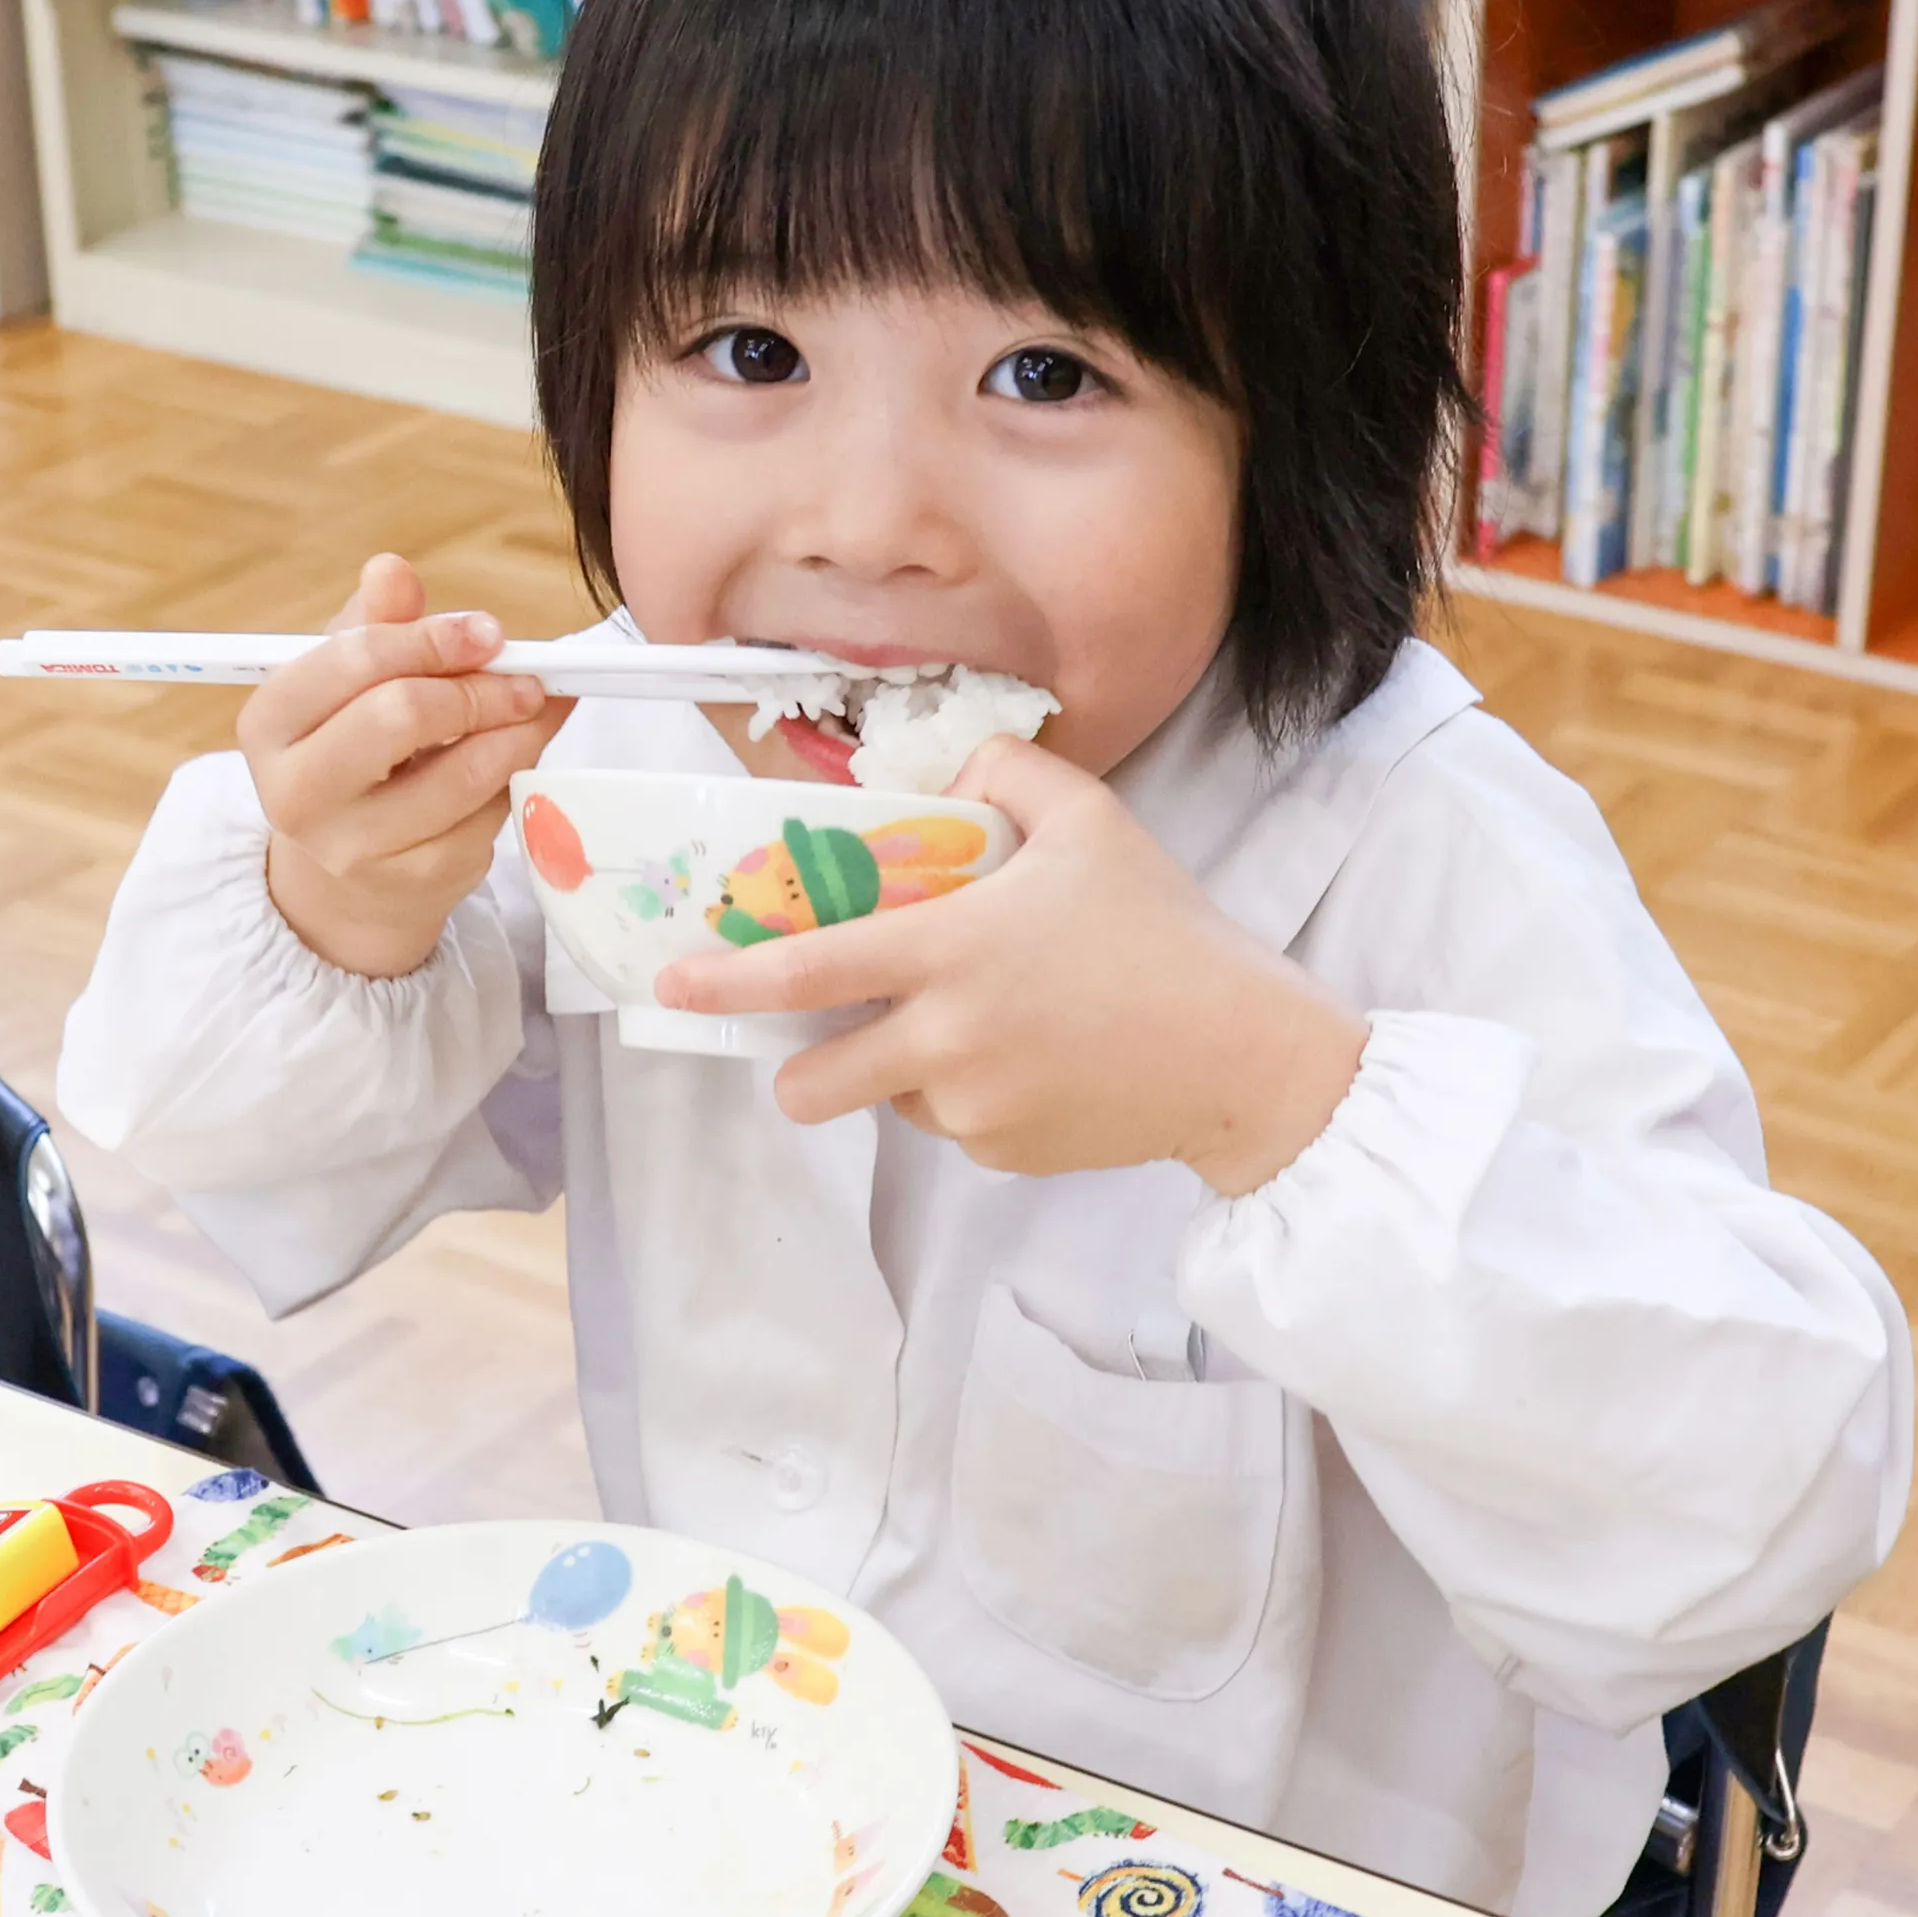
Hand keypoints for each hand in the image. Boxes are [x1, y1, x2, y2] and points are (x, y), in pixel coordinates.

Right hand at [243, 553, 569, 978]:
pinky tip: (512, 761)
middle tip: (522, 677)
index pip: (355, 660)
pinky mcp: (414, 882)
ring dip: (517, 733)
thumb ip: (374, 623)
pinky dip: (514, 780)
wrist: (348, 877)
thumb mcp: (347, 681)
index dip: (432, 638)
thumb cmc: (351, 751)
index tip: (487, 632)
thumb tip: (391, 569)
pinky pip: (488, 818)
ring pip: (462, 774)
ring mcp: (354, 846)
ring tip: (535, 709)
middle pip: (401, 714)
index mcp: (269, 722)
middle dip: (478, 688)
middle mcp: (295, 791)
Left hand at [655, 738, 1371, 1192]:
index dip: (731, 980)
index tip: (677, 983)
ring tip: (983, 1030)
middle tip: (814, 1044)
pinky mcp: (1004, 1153)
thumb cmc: (1166, 931)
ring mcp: (973, 1106)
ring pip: (889, 1102)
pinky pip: (952, 1128)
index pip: (811, 971)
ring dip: (901, 1074)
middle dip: (794, 1070)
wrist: (1241, 1057)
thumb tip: (946, 762)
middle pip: (813, 1083)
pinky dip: (970, 1101)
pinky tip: (1037, 1064)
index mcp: (953, 949)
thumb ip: (1006, 774)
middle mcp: (947, 1038)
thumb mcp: (1093, 823)